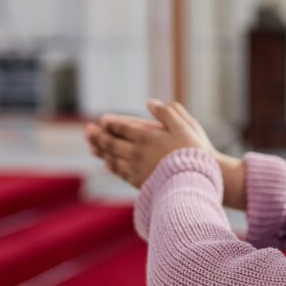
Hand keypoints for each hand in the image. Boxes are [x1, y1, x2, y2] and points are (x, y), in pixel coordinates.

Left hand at [84, 99, 217, 188]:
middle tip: (87, 131)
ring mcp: (138, 169)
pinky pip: (122, 173)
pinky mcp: (141, 183)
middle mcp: (138, 153)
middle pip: (113, 143)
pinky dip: (112, 167)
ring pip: (114, 159)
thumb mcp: (185, 126)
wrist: (197, 182)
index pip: (123, 128)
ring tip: (92, 147)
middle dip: (99, 136)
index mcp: (147, 137)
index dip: (111, 123)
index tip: (102, 120)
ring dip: (101, 152)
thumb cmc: (195, 153)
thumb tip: (150, 103)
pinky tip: (108, 165)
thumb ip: (168, 112)